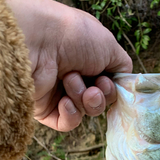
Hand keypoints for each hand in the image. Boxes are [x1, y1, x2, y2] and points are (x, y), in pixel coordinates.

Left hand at [2, 0, 131, 130]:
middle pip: (98, 101)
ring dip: (84, 99)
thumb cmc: (73, 36)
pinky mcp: (44, 108)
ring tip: (71, 81)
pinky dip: (70, 114)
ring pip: (85, 111)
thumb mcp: (109, 45)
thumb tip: (124, 82)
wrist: (36, 41)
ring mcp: (58, 92)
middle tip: (93, 86)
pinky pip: (67, 122)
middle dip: (100, 96)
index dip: (112, 88)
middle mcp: (72, 74)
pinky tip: (65, 101)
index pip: (107, 84)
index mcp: (86, 58)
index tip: (109, 81)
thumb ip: (122, 67)